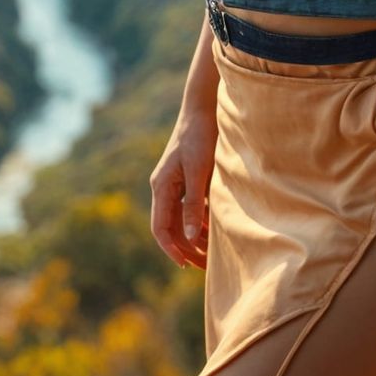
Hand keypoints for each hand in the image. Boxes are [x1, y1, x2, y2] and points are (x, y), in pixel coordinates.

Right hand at [149, 110, 216, 269]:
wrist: (203, 108)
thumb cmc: (200, 137)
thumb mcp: (199, 172)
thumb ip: (193, 203)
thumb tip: (190, 235)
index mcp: (161, 187)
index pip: (160, 228)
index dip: (171, 249)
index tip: (184, 265)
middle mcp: (164, 187)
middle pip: (170, 227)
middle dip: (186, 248)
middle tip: (204, 267)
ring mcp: (175, 183)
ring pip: (180, 219)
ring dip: (194, 237)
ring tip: (213, 253)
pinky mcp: (187, 179)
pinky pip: (189, 208)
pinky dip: (201, 221)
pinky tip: (216, 230)